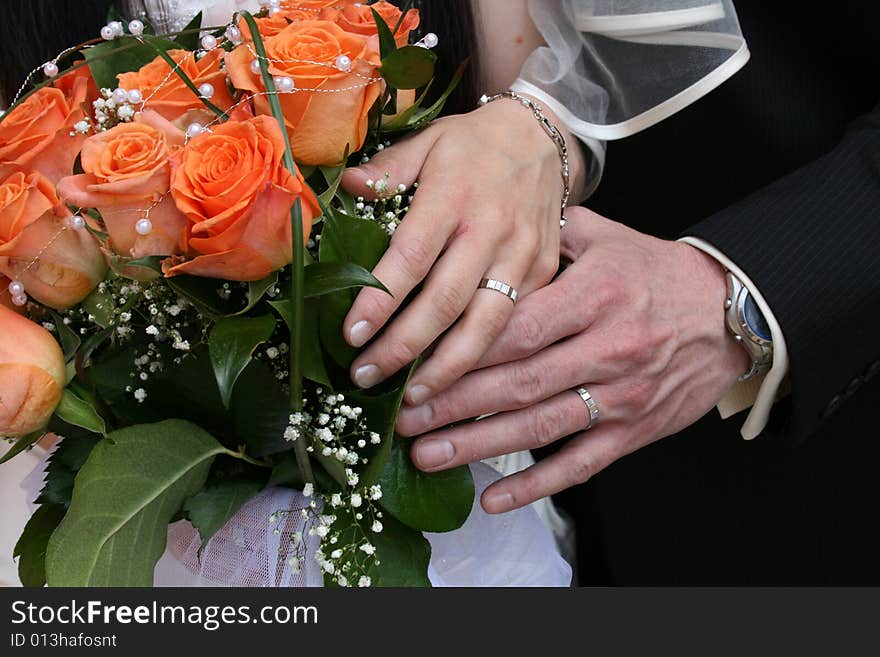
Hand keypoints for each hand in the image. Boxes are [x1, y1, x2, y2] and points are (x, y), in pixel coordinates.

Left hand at [340, 96, 585, 402]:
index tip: (351, 335)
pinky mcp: (543, 274)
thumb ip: (387, 169)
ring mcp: (522, 256)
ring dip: (447, 369)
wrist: (543, 139)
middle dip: (404, 347)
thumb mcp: (427, 142)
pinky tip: (455, 380)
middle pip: (446, 302)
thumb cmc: (473, 145)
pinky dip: (483, 358)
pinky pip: (513, 325)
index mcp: (454, 195)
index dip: (380, 301)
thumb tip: (346, 187)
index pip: (411, 258)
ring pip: (486, 326)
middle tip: (366, 376)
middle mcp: (491, 230)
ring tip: (412, 399)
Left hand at [398, 207, 749, 512]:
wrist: (730, 313)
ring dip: (479, 444)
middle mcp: (606, 348)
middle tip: (402, 418)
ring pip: (541, 426)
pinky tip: (493, 497)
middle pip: (518, 381)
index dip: (462, 352)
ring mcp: (621, 394)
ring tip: (427, 455)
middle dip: (454, 403)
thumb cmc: (657, 273)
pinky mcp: (634, 430)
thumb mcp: (608, 237)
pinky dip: (536, 484)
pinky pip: (581, 463)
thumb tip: (493, 220)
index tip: (415, 366)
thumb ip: (550, 232)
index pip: (517, 329)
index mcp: (594, 296)